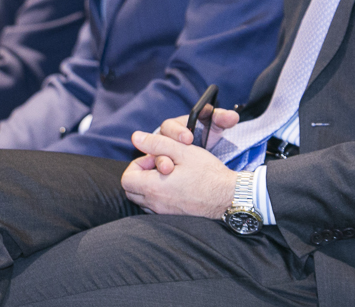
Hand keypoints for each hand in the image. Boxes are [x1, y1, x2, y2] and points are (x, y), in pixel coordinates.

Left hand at [120, 107, 239, 217]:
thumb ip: (156, 143)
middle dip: (141, 175)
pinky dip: (158, 196)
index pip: (127, 178)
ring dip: (149, 185)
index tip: (155, 159)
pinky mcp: (172, 217)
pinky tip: (175, 186)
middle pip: (131, 190)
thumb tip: (135, 138)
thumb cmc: (208, 174)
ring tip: (168, 175)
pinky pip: (155, 207)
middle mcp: (155, 204)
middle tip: (160, 166)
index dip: (138, 164)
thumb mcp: (182, 151)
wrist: (228, 197)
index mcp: (154, 188)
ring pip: (142, 199)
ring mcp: (163, 213)